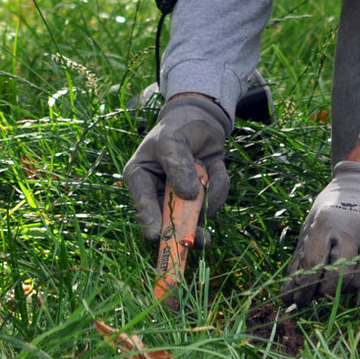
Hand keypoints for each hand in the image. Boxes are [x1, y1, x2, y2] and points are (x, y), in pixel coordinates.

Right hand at [123, 94, 230, 243]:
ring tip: (210, 174)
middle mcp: (158, 193)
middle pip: (168, 220)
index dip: (150, 222)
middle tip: (199, 240)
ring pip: (195, 215)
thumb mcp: (172, 141)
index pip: (142, 204)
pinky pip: (214, 201)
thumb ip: (177, 165)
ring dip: (208, 200)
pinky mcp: (202, 197)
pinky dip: (219, 187)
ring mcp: (181, 197)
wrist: (200, 118)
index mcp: (140, 178)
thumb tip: (188, 196)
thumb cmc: (177, 127)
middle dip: (186, 229)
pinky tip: (216, 168)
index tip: (157, 237)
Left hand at [281, 161, 359, 306]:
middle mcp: (352, 228)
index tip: (298, 300)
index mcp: (327, 220)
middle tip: (319, 293)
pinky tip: (356, 272)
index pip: (313, 263)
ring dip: (345, 288)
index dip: (303, 287)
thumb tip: (287, 294)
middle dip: (326, 291)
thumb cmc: (334, 206)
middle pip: (338, 276)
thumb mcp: (312, 223)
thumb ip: (301, 257)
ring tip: (337, 280)